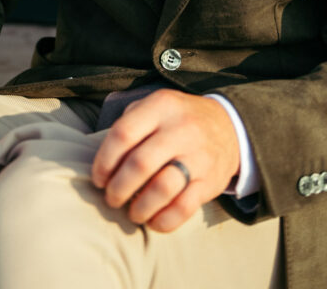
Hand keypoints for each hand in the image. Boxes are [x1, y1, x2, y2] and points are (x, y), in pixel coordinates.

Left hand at [91, 89, 238, 232]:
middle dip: (118, 188)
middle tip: (111, 198)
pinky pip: (183, 209)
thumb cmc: (178, 119)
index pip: (123, 133)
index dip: (104, 161)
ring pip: (161, 189)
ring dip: (139, 208)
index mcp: (161, 106)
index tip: (99, 178)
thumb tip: (102, 159)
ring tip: (132, 212)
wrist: (228, 126)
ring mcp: (198, 156)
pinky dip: (162, 221)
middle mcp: (180, 129)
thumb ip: (130, 122)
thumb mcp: (156, 105)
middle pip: (139, 164)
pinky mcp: (210, 182)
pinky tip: (152, 220)